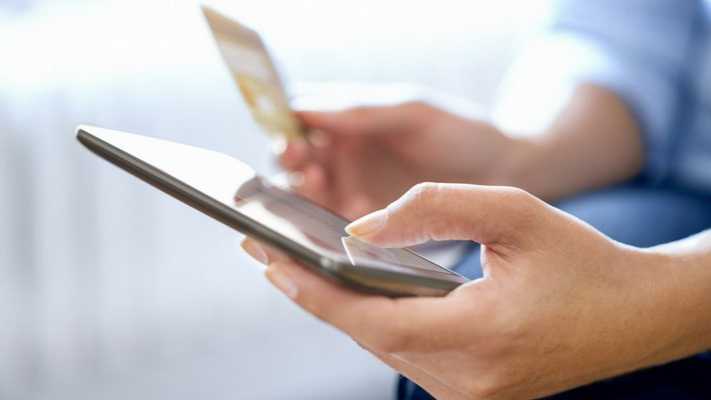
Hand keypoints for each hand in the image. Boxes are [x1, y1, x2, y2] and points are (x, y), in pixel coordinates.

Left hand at [241, 183, 702, 398]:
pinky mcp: (471, 390)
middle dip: (314, 293)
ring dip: (345, 307)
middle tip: (268, 251)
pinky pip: (407, 352)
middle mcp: (467, 380)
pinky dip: (378, 320)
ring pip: (384, 345)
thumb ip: (433, 211)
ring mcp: (468, 393)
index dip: (310, 290)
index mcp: (480, 337)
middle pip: (366, 333)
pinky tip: (357, 291)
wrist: (635, 315)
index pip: (368, 318)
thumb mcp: (514, 213)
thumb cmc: (583, 261)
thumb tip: (360, 231)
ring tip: (301, 266)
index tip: (264, 259)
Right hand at [280, 102, 515, 218]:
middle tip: (308, 170)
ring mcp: (352, 190)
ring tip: (326, 190)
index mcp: (347, 119)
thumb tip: (303, 107)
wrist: (503, 171)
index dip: (286, 129)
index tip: (292, 141)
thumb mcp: (413, 111)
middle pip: (296, 162)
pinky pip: (335, 227)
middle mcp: (342, 155)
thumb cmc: (461, 130)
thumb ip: (362, 110)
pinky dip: (332, 225)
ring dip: (307, 196)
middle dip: (293, 165)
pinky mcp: (367, 225)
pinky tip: (350, 218)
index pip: (298, 120)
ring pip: (308, 197)